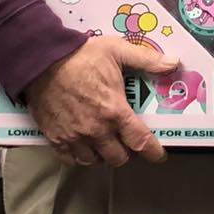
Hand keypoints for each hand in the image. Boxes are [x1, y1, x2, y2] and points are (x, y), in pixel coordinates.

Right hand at [25, 36, 177, 166]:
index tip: (158, 155)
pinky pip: (71, 160)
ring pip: (95, 161)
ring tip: (106, 143)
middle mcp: (96, 130)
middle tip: (128, 140)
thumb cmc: (80, 55)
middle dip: (128, 151)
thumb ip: (147, 60)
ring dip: (104, 155)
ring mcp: (74, 137)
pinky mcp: (55, 138)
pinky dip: (80, 157)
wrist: (41, 60)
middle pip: (119, 157)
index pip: (140, 142)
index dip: (153, 152)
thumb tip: (173, 63)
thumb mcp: (118, 51)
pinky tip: (84, 146)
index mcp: (114, 111)